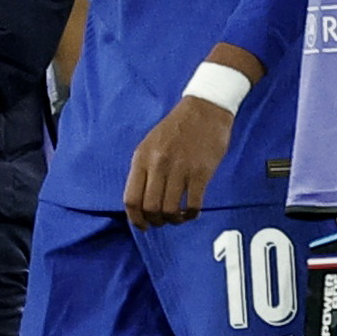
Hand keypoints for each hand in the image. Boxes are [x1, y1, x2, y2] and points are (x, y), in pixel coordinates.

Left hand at [124, 97, 234, 227]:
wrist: (205, 109)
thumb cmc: (177, 128)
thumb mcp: (151, 144)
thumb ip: (144, 170)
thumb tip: (141, 202)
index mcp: (142, 158)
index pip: (131, 199)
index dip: (135, 219)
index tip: (143, 226)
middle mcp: (158, 164)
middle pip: (150, 208)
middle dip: (156, 221)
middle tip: (163, 221)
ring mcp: (180, 169)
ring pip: (170, 210)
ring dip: (174, 220)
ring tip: (178, 217)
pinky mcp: (201, 172)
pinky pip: (193, 204)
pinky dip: (191, 215)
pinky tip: (192, 212)